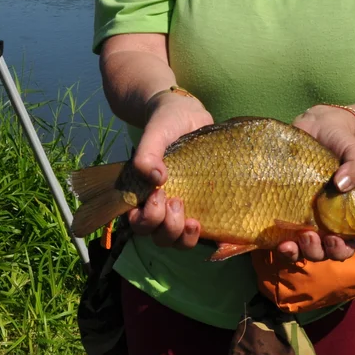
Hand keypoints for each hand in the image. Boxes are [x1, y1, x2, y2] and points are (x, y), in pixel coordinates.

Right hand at [127, 90, 212, 248]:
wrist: (189, 115)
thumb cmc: (166, 123)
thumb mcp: (156, 133)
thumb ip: (148, 152)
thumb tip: (155, 177)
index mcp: (142, 193)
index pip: (138, 221)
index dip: (147, 219)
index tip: (159, 195)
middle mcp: (160, 206)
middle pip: (158, 236)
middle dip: (167, 228)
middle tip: (177, 202)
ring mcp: (183, 208)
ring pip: (178, 240)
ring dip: (184, 237)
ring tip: (194, 220)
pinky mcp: (204, 207)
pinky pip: (204, 233)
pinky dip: (208, 237)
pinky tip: (215, 231)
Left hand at [273, 104, 354, 262]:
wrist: (317, 128)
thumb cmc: (340, 143)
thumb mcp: (354, 150)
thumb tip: (342, 184)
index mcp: (344, 216)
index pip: (346, 245)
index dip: (340, 249)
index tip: (333, 238)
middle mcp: (322, 222)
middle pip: (321, 252)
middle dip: (315, 251)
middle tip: (309, 236)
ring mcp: (301, 218)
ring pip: (299, 249)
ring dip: (296, 252)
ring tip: (291, 241)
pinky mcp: (281, 210)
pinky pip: (279, 235)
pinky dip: (277, 242)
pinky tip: (276, 238)